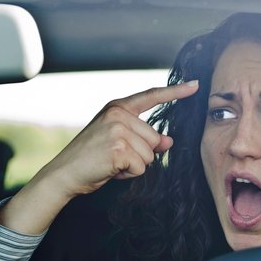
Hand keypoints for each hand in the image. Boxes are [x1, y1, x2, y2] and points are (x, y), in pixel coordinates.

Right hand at [0, 81, 198, 233]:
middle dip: (141, 154)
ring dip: (134, 165)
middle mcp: (118, 114)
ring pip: (150, 155)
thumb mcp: (119, 141)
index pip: (152, 96)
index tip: (196, 85)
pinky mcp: (118, 149)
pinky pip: (141, 168)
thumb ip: (143, 138)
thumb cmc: (92, 157)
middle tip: (115, 156)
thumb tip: (169, 141)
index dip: (176, 92)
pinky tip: (111, 169)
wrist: (65, 173)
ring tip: (111, 162)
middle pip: (155, 138)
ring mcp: (118, 130)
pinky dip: (128, 174)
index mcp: (118, 108)